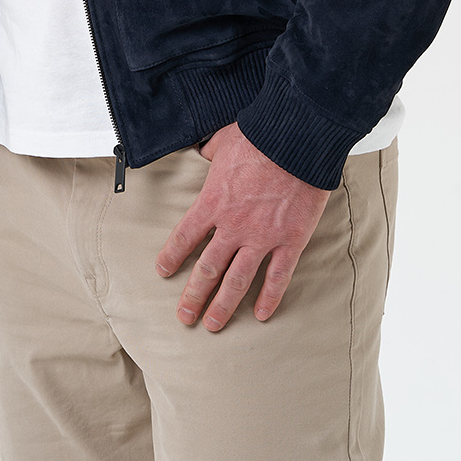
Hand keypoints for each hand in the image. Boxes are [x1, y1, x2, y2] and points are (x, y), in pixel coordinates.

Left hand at [155, 122, 330, 331]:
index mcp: (212, 202)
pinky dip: (269, 298)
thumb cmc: (259, 136)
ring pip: (237, 281)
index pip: (184, 237)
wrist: (296, 139)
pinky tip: (261, 314)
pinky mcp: (290, 241)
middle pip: (207, 268)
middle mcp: (233, 226)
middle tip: (184, 315)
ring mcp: (262, 237)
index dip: (172, 257)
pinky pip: (278, 277)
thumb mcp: (223, 140)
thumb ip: (209, 152)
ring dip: (223, 305)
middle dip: (194, 295)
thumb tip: (201, 151)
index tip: (163, 272)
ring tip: (212, 325)